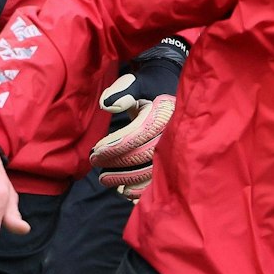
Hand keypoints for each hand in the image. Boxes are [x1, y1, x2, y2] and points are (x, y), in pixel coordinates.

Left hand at [89, 40, 185, 199]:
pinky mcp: (175, 162)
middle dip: (117, 162)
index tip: (96, 152)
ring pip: (152, 171)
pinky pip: (160, 181)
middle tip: (95, 164)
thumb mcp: (137, 83)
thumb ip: (122, 91)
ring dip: (127, 179)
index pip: (140, 132)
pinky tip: (124, 191)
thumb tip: (106, 105)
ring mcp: (178, 149)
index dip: (116, 145)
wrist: (171, 91)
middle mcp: (175, 133)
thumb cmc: (150, 88)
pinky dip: (142, 190)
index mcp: (166, 112)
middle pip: (145, 154)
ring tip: (105, 180)